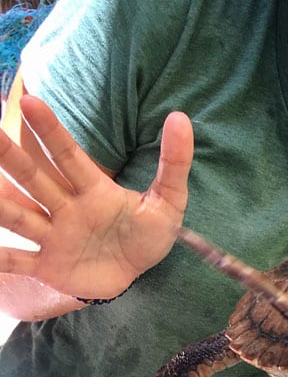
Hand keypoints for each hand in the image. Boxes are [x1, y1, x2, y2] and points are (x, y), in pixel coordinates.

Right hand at [0, 95, 192, 298]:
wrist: (136, 275)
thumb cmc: (147, 234)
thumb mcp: (168, 200)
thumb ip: (174, 162)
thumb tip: (180, 117)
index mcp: (94, 190)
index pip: (69, 155)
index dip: (51, 131)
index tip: (30, 101)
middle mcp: (66, 209)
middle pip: (34, 179)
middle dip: (12, 157)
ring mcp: (53, 237)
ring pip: (19, 217)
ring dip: (0, 205)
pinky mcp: (47, 266)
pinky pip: (17, 262)